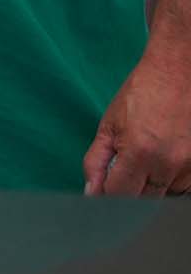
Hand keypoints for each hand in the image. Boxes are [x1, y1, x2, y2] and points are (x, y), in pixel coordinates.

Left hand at [84, 41, 190, 196]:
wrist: (176, 71)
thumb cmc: (141, 93)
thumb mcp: (110, 123)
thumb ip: (97, 160)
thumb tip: (92, 191)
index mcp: (139, 152)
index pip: (119, 196)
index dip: (108, 196)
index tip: (105, 189)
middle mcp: (167, 164)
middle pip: (143, 201)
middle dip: (131, 190)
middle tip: (127, 168)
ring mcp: (188, 168)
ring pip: (165, 196)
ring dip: (154, 186)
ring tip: (150, 155)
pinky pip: (183, 188)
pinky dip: (172, 180)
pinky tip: (165, 158)